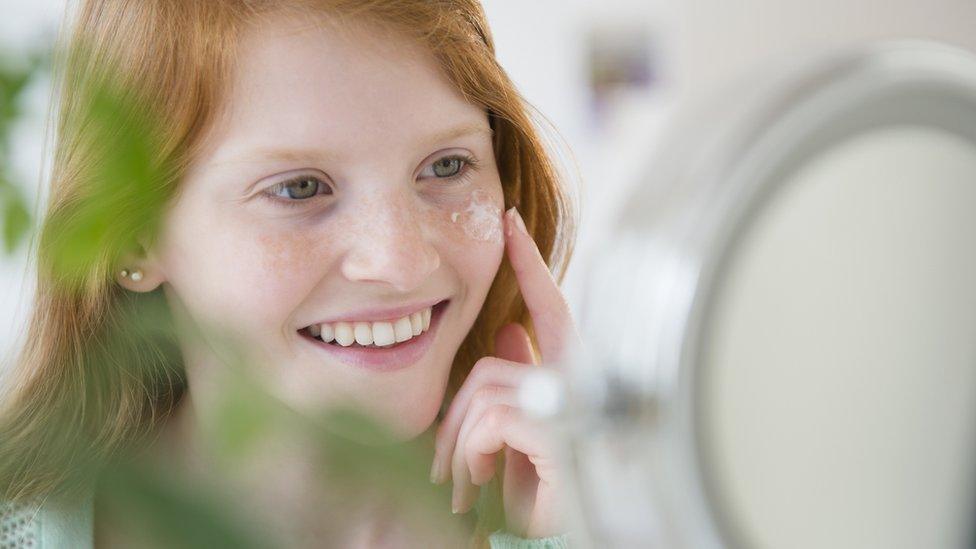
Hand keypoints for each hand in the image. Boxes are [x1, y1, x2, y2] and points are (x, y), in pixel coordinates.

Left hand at [430, 207, 577, 537]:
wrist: (553, 540)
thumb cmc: (538, 499)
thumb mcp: (516, 439)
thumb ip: (517, 381)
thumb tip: (508, 332)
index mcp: (570, 382)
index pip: (551, 308)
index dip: (529, 264)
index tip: (509, 222)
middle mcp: (580, 387)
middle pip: (492, 363)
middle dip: (456, 414)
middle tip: (442, 470)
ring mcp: (574, 408)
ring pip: (485, 388)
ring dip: (458, 445)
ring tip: (459, 489)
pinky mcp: (561, 432)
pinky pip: (492, 418)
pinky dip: (469, 454)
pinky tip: (475, 486)